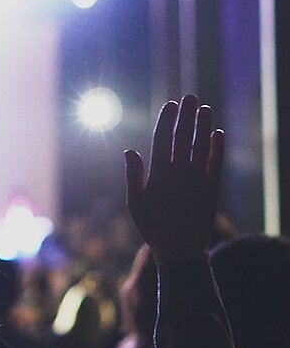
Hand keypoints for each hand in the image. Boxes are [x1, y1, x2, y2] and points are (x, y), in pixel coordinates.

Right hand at [125, 95, 223, 265]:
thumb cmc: (153, 228)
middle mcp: (179, 172)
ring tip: (205, 109)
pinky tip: (218, 134)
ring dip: (203, 126)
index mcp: (158, 174)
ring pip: (201, 146)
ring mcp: (197, 179)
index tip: (170, 105)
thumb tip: (130, 150)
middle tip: (190, 97)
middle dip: (186, 115)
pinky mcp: (212, 189)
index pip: (163, 139)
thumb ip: (133, 175)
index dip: (167, 120)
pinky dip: (217, 148)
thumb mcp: (135, 203)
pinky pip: (216, 163)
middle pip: (183, 137)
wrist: (180, 251)